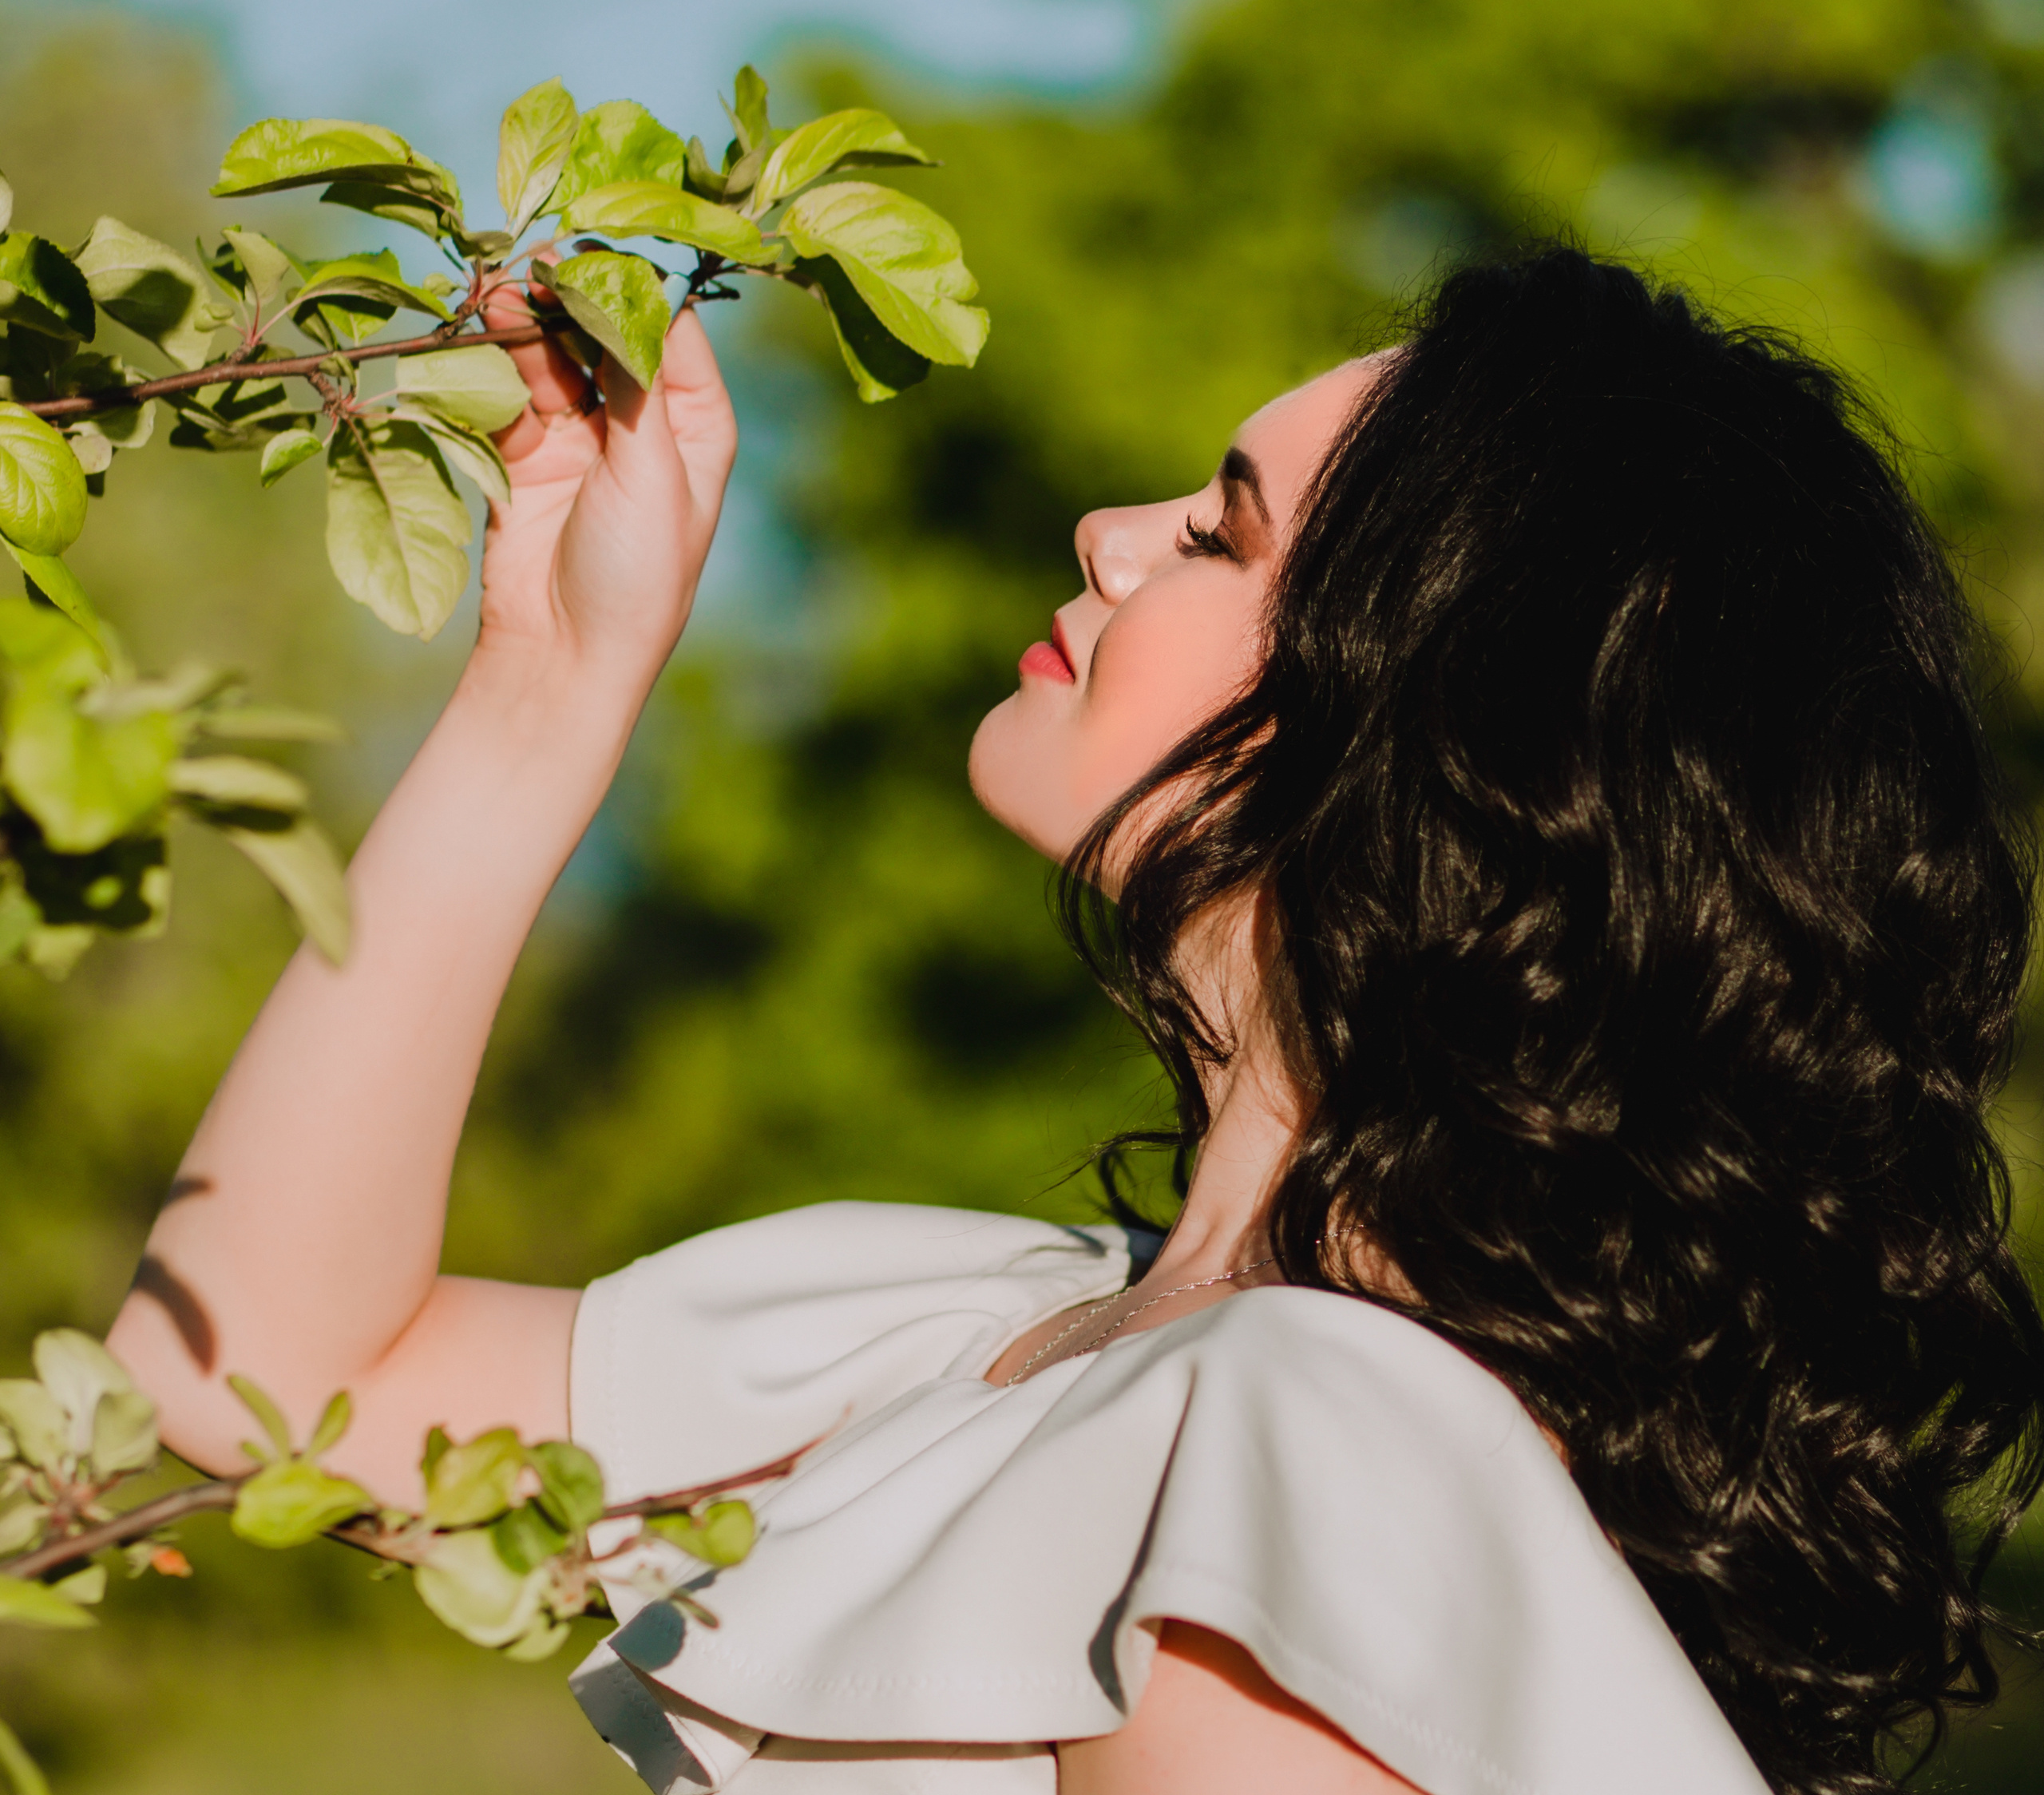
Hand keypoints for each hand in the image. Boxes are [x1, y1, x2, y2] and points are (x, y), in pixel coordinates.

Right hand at [478, 280, 737, 685]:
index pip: (671, 332)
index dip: (635, 286)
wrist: (563, 654)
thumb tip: (619, 291)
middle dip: (571, 295)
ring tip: (497, 286)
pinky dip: (493, 362)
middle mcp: (643, 425)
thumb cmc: (635, 574)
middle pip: (606, 335)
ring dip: (527, 322)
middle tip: (535, 258)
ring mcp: (582, 438)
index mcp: (696, 426)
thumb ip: (634, 383)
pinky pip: (509, 392)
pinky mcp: (527, 455)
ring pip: (553, 356)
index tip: (596, 246)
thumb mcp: (652, 473)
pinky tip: (479, 327)